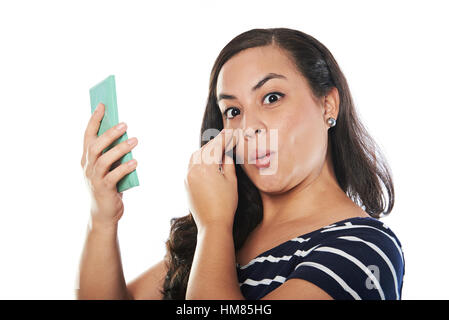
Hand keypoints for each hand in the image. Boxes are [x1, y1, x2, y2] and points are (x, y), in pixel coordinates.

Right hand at [80, 102, 138, 226]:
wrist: (103, 214)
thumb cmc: (108, 187)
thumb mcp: (108, 168)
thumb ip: (112, 154)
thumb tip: (125, 134)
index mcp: (87, 158)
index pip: (88, 135)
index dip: (94, 119)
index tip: (102, 105)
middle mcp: (87, 166)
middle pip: (95, 145)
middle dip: (109, 133)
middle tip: (124, 124)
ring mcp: (94, 178)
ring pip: (104, 160)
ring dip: (119, 149)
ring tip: (134, 141)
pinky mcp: (104, 189)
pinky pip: (113, 176)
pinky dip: (124, 168)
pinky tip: (135, 162)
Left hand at [184, 129, 239, 231]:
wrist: (212, 225)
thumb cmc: (225, 205)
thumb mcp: (231, 182)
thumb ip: (228, 164)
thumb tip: (226, 154)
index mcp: (206, 168)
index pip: (216, 147)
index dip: (225, 138)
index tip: (231, 132)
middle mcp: (194, 170)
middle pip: (205, 149)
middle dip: (216, 143)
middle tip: (226, 137)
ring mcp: (188, 176)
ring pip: (196, 156)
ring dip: (206, 150)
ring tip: (217, 148)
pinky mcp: (186, 183)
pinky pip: (192, 165)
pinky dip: (200, 159)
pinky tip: (208, 161)